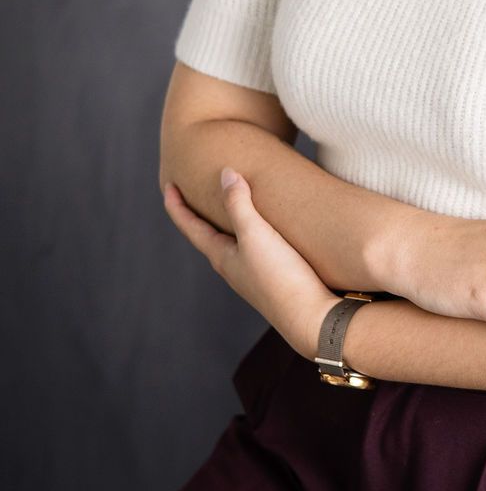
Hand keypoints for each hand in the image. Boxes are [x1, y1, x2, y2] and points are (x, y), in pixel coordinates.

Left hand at [162, 169, 335, 361]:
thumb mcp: (256, 235)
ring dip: (227, 221)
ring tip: (231, 204)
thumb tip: (226, 174)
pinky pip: (254, 246)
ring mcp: (253, 273)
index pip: (191, 227)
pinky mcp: (275, 275)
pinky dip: (251, 229)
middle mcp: (233, 266)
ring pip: (232, 241)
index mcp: (221, 257)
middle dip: (200, 213)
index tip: (169, 185)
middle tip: (194, 191)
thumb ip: (239, 204)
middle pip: (208, 235)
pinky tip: (267, 226)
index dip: (177, 206)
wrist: (311, 317)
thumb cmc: (280, 277)